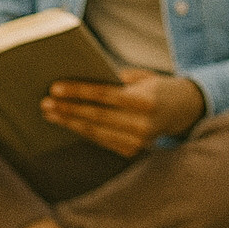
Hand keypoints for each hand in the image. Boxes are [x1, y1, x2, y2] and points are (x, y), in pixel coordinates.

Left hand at [41, 68, 205, 156]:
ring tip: (50, 113)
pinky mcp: (133, 150)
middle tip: (45, 103)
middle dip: (68, 109)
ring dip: (69, 122)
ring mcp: (139, 141)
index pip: (105, 95)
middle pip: (97, 116)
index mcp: (147, 100)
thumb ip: (113, 78)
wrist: (183, 110)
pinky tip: (65, 123)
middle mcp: (144, 123)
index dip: (78, 92)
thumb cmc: (154, 87)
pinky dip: (81, 131)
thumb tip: (77, 77)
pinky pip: (101, 141)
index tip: (55, 88)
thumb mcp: (140, 77)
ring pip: (96, 131)